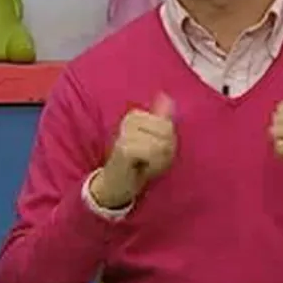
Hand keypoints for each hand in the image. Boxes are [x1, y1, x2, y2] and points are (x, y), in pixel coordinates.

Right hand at [90, 93, 175, 208]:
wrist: (114, 185)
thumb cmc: (137, 163)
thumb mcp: (154, 140)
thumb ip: (161, 119)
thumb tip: (168, 97)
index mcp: (136, 115)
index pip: (168, 125)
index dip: (168, 143)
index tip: (154, 152)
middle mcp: (128, 120)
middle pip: (167, 131)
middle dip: (165, 151)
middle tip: (150, 161)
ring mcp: (124, 132)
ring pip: (162, 143)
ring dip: (159, 161)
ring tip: (145, 165)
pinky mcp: (124, 147)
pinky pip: (153, 152)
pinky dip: (153, 165)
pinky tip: (141, 169)